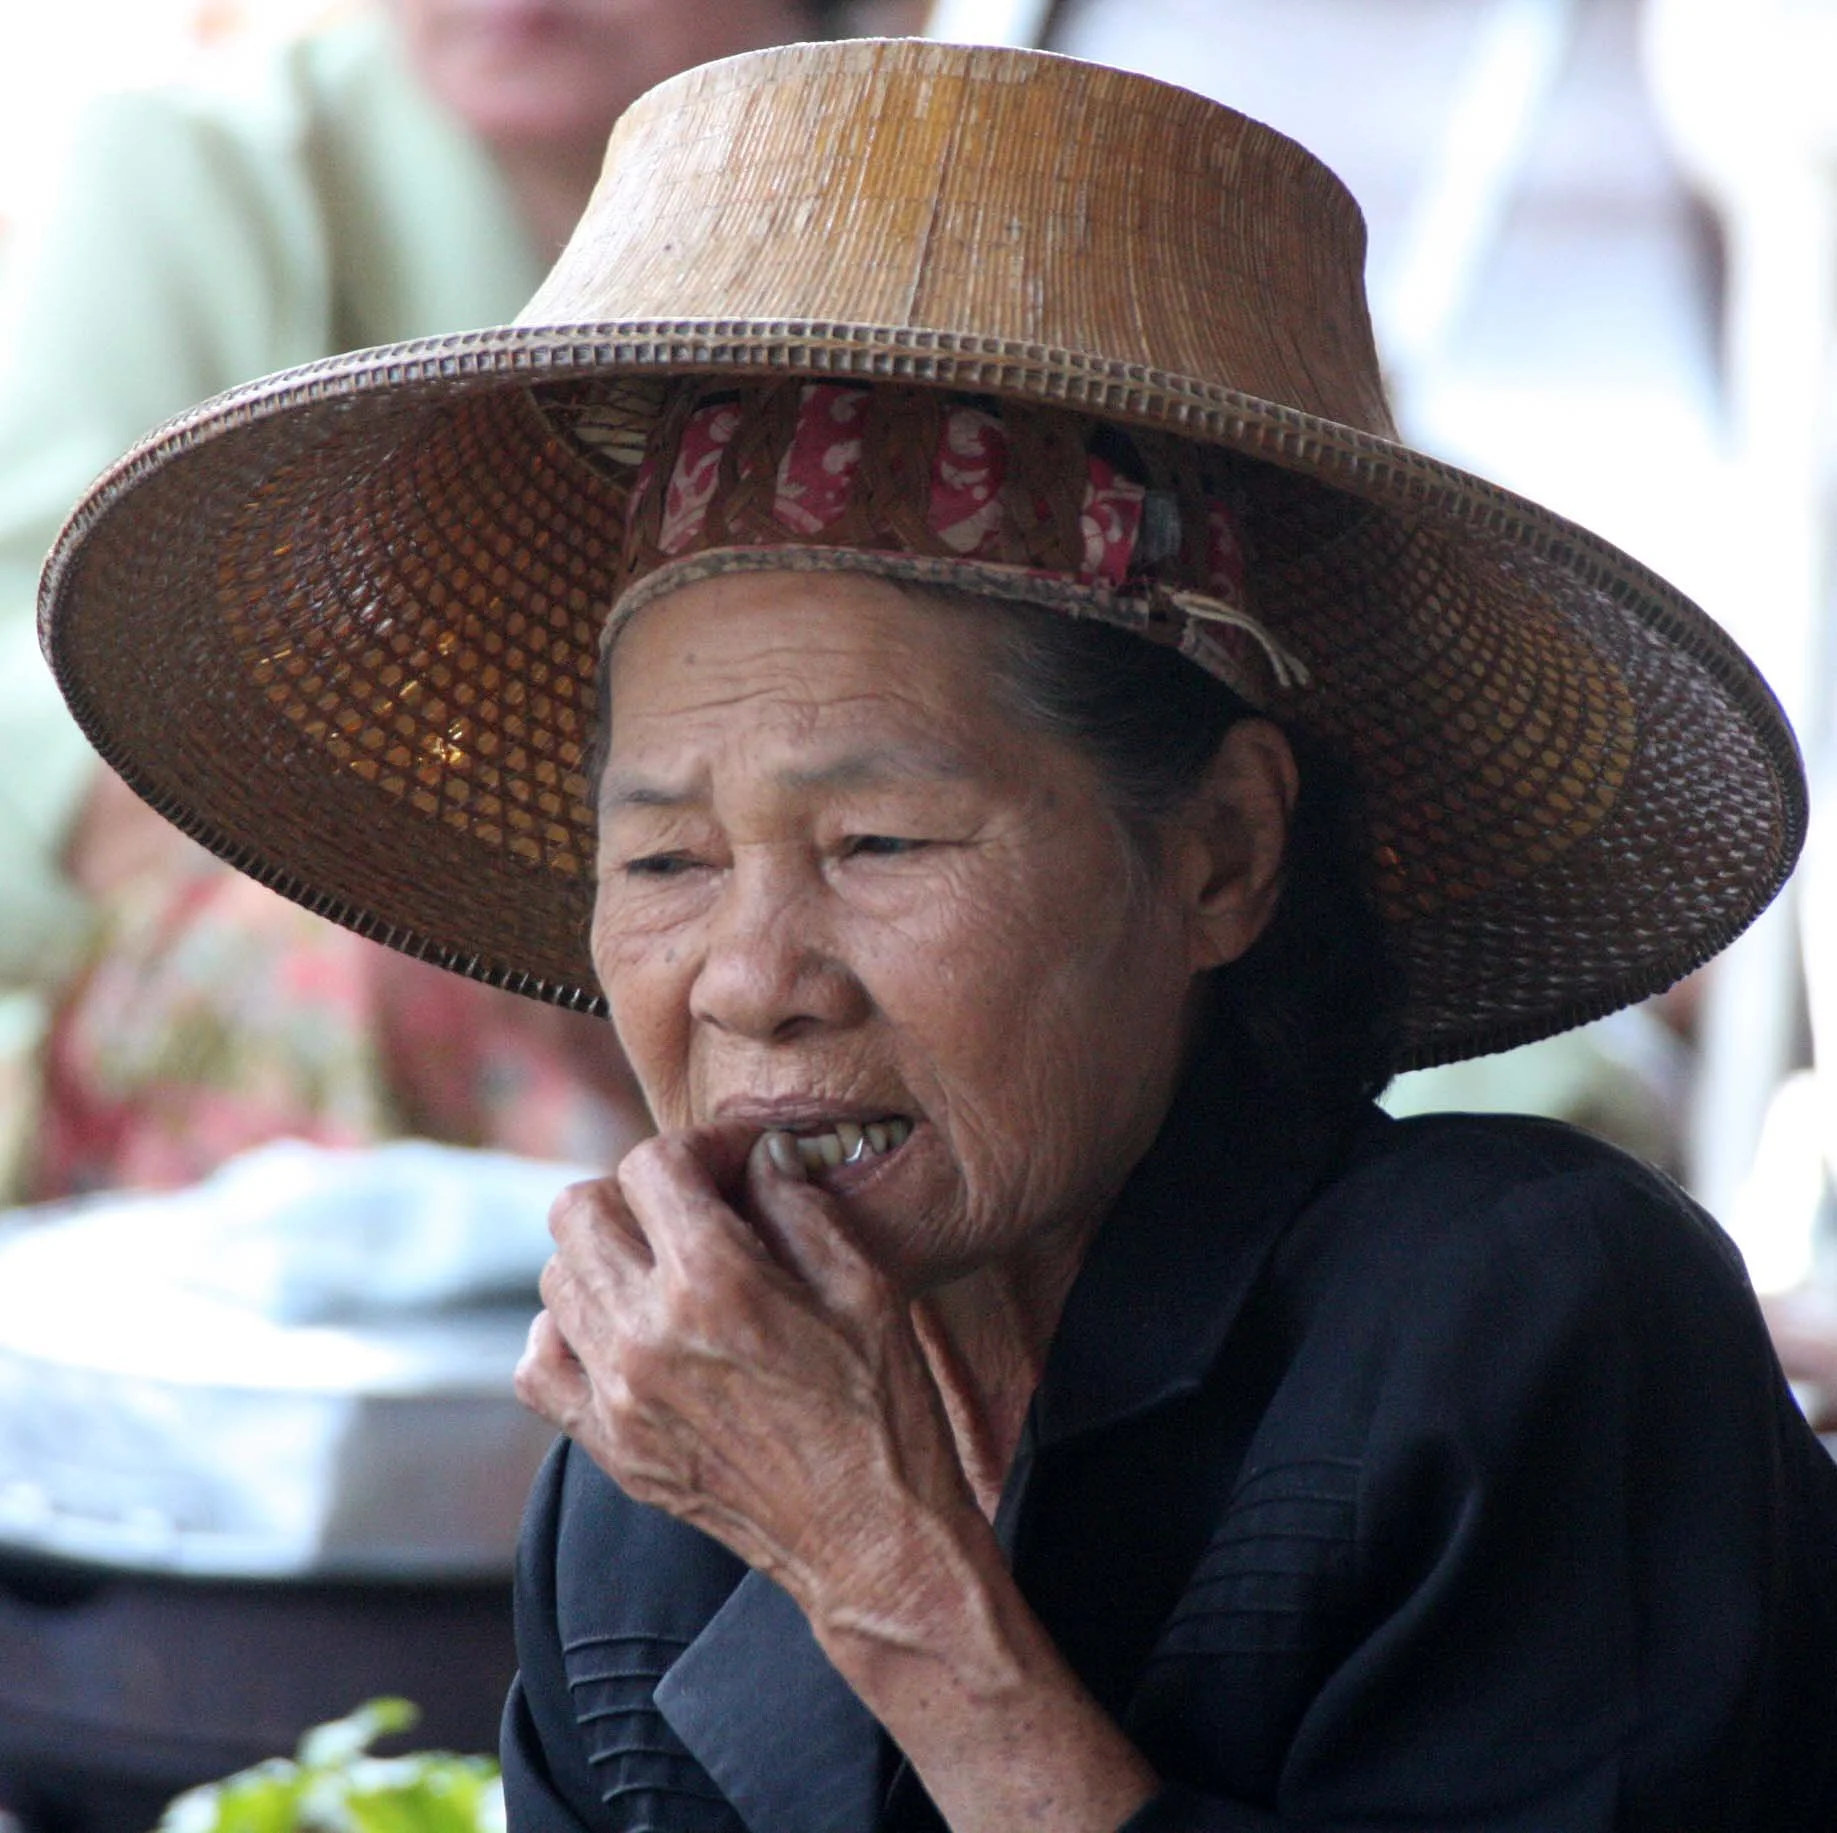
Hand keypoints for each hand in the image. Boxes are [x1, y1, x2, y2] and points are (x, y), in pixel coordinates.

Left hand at [516, 1123, 1162, 1832]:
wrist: (873, 1541)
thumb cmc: (885, 1411)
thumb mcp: (867, 1285)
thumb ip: (797, 1203)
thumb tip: (755, 1154)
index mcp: (715, 1284)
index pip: (652, 1166)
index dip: (700, 1146)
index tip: (737, 1162)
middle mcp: (646, 1335)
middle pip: (578, 1210)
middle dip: (635, 1191)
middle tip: (694, 1208)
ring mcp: (617, 1397)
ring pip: (554, 1278)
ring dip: (604, 1255)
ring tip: (666, 1269)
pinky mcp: (609, 1447)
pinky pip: (536, 1364)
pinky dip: (566, 1332)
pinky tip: (621, 1330)